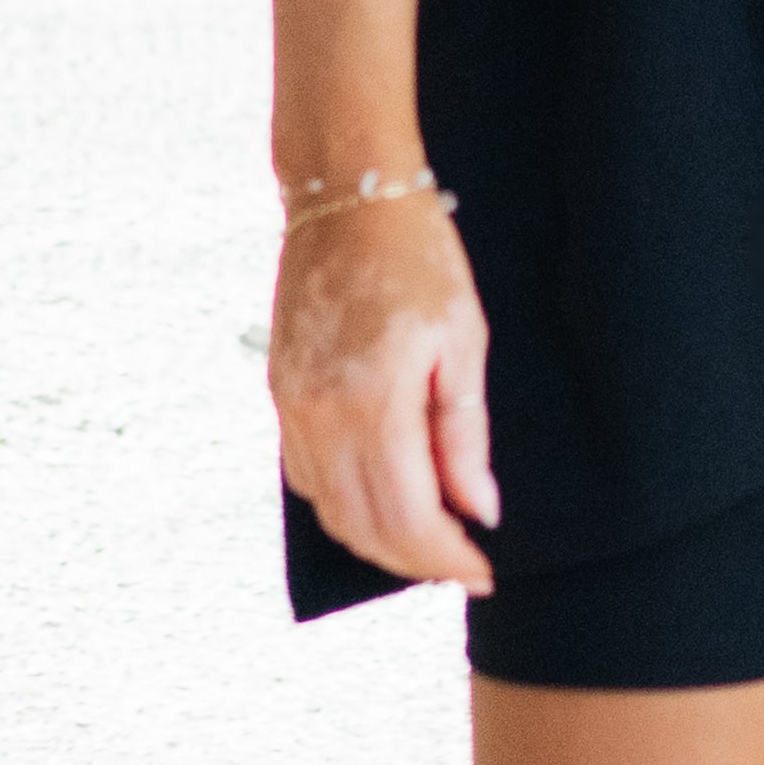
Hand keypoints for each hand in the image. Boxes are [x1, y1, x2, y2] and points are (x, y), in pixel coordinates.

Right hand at [269, 190, 499, 594]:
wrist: (347, 194)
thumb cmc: (419, 255)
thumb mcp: (463, 336)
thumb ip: (465, 431)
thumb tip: (478, 509)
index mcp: (373, 399)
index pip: (408, 516)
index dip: (447, 557)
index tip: (484, 570)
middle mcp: (321, 413)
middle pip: (365, 526)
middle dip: (416, 560)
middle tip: (462, 564)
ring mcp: (291, 405)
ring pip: (329, 510)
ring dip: (377, 541)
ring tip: (428, 542)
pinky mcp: (279, 392)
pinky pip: (304, 476)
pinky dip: (341, 506)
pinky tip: (378, 502)